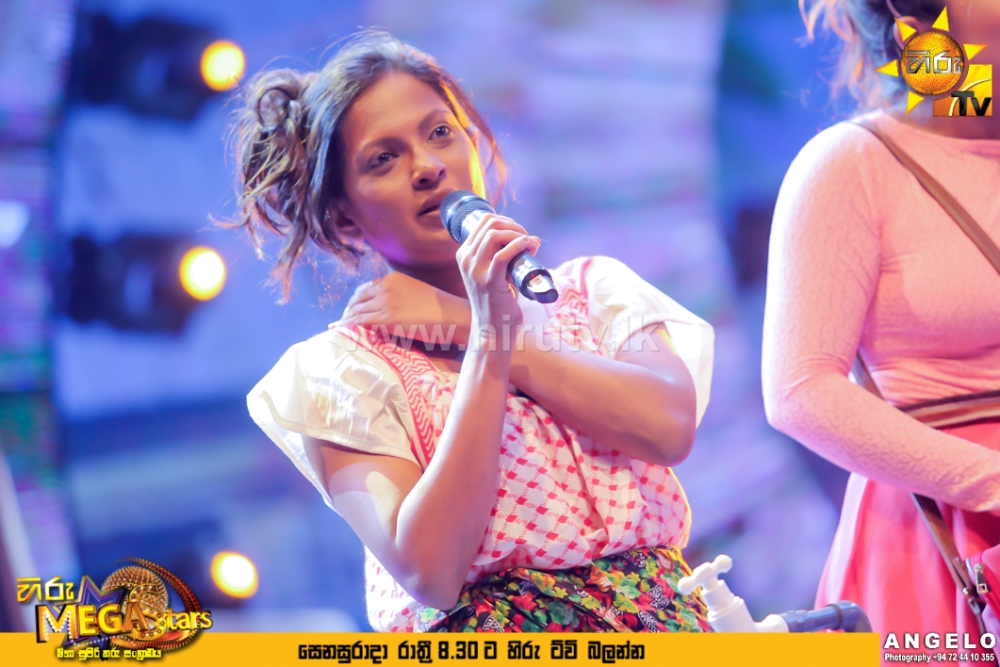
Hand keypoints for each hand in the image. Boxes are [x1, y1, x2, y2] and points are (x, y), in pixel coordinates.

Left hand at [338, 272, 472, 345]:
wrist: (450, 314)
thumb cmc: (438, 307)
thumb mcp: (414, 292)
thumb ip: (398, 295)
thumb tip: (386, 306)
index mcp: (393, 279)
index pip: (367, 288)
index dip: (358, 299)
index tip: (353, 307)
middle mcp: (386, 287)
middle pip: (359, 298)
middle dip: (350, 309)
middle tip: (345, 319)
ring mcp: (385, 302)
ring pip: (358, 310)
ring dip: (348, 319)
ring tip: (342, 327)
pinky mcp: (387, 318)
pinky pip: (362, 321)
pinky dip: (351, 326)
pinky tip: (345, 330)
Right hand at [454, 213, 539, 349]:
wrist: (492, 330)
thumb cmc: (497, 302)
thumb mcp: (495, 274)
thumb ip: (508, 256)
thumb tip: (533, 239)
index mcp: (464, 254)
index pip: (483, 221)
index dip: (507, 221)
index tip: (520, 233)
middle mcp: (466, 259)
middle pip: (489, 223)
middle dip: (514, 226)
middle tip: (527, 239)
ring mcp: (475, 270)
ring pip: (494, 235)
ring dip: (517, 234)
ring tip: (529, 245)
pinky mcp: (489, 281)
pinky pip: (502, 255)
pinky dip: (517, 245)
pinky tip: (527, 247)